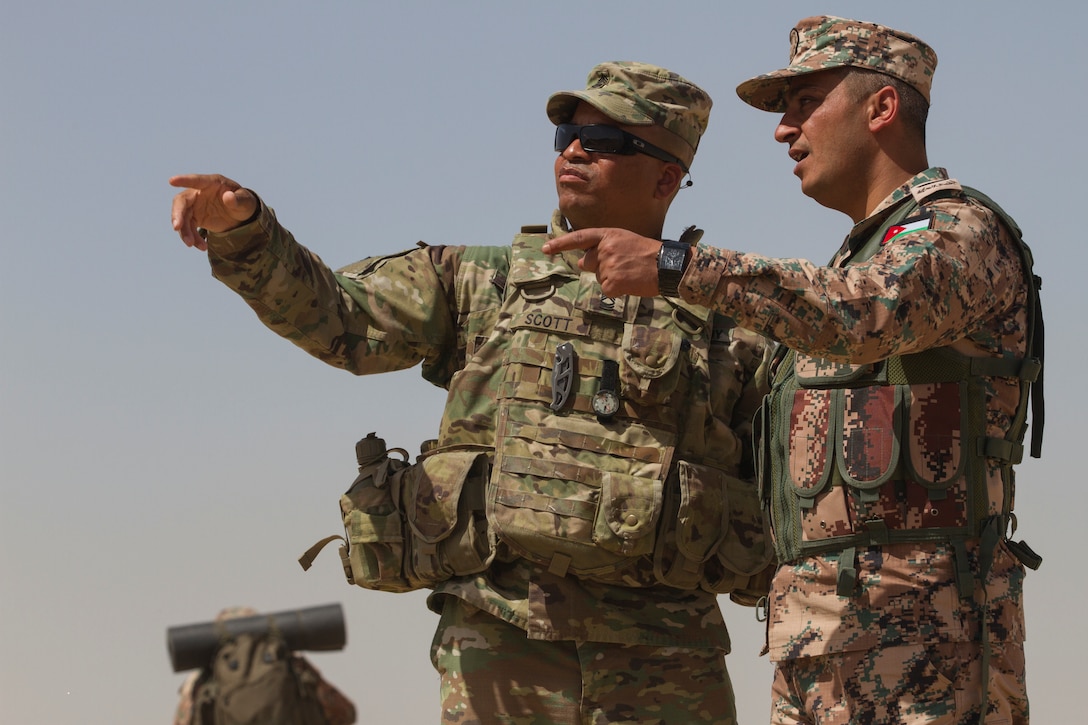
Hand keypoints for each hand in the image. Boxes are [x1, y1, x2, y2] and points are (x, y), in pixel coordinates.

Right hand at [169, 173, 258, 250]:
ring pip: (182, 217)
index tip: (172, 181)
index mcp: (212, 183)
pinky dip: (192, 238)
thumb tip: (228, 197)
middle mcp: (199, 192)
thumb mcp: (246, 201)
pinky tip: (201, 246)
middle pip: (182, 201)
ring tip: (191, 244)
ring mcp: (195, 205)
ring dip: (184, 231)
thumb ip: (238, 200)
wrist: (241, 216)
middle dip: (177, 214)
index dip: (184, 180)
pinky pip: (188, 228)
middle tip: (177, 227)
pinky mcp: (194, 218)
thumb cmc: (244, 202)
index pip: (196, 180)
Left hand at [541, 228, 662, 297]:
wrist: (666, 265)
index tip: (546, 248)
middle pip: (587, 263)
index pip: (579, 238)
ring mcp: (607, 266)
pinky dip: (617, 290)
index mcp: (608, 235)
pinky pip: (606, 290)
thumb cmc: (647, 253)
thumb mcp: (624, 240)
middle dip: (598, 267)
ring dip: (611, 279)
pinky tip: (630, 282)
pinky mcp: (612, 282)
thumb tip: (582, 262)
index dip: (561, 244)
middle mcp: (604, 249)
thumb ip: (603, 247)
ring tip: (630, 273)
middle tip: (621, 265)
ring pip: (599, 277)